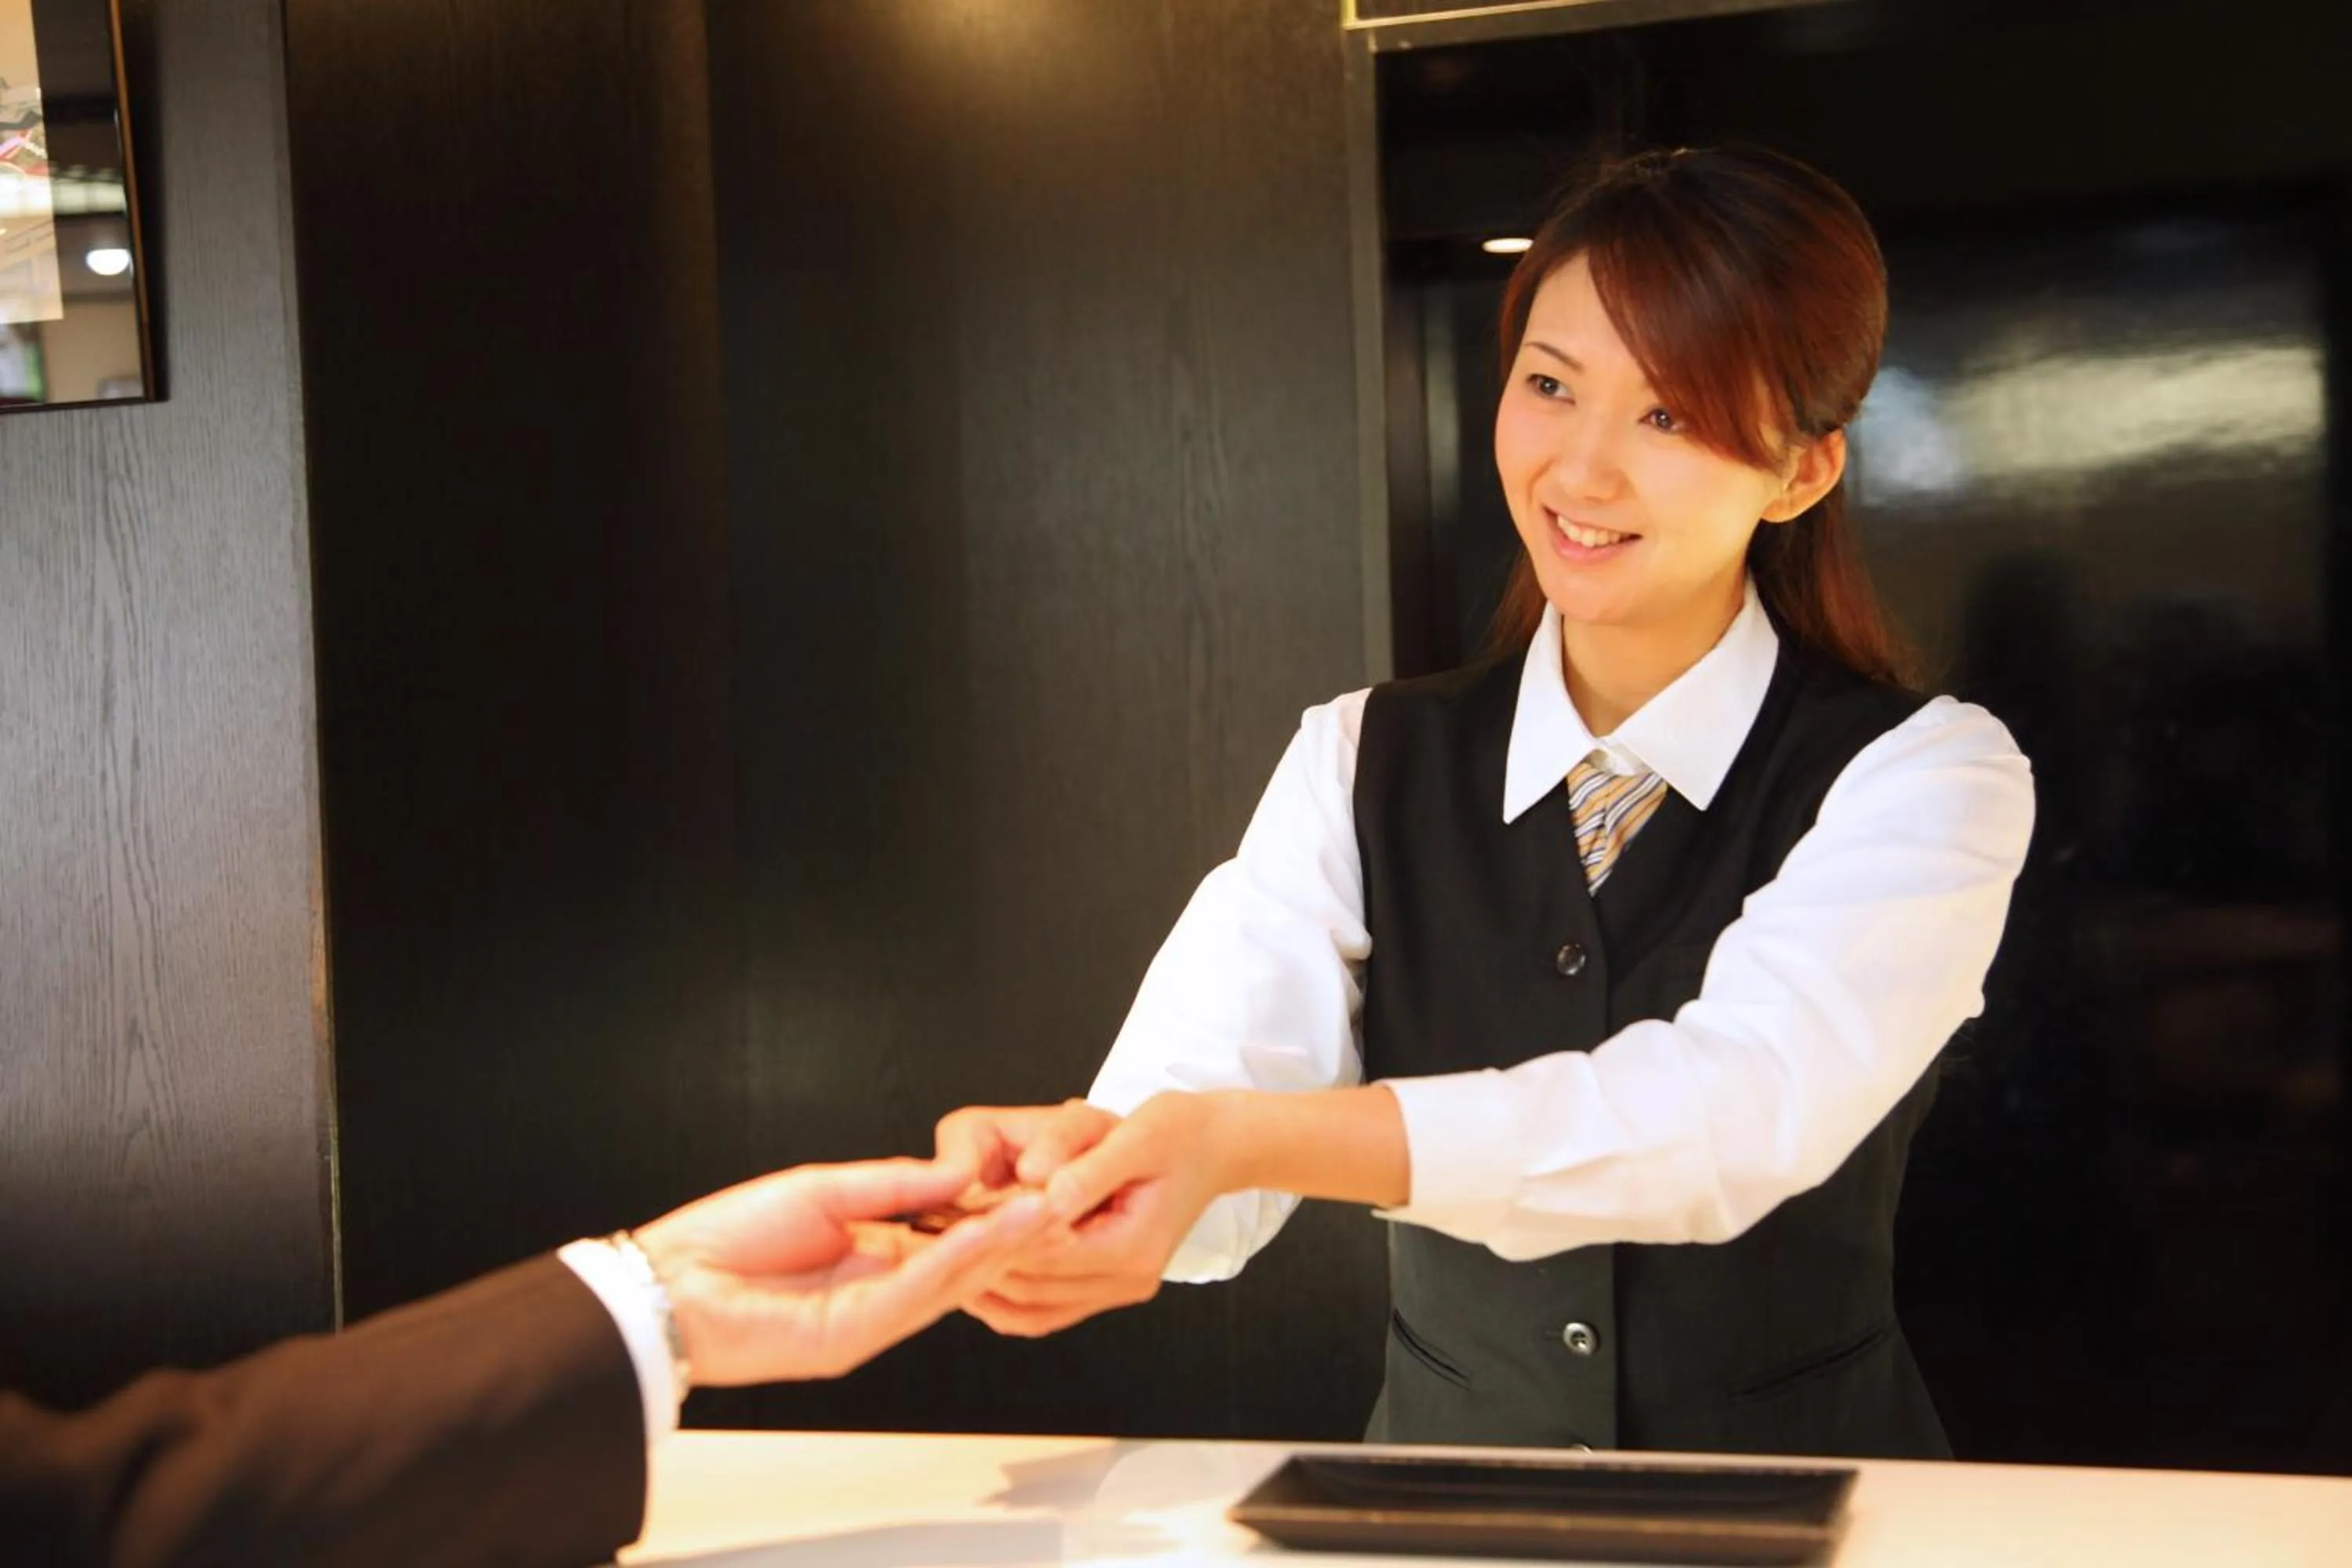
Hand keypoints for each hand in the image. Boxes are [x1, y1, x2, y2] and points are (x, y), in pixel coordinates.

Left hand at [633, 1158, 1054, 1383]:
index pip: (945, 1237)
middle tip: (1059, 1200)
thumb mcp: (823, 1192)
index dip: (989, 1212)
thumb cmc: (726, 1239)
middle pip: (959, 1264)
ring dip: (996, 1247)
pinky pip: (912, 1297)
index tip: (1031, 1184)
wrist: (667, 1283)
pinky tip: (983, 1236)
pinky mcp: (849, 1338)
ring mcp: (866, 1321)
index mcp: (869, 1258)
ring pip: (948, 1284)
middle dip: (1010, 1232)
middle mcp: (875, 1293)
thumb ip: (892, 1186)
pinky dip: (951, 1266)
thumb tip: (953, 1174)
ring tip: (1039, 1212)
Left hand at [963, 1092, 1232, 1337]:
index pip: (1045, 1253)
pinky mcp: (1107, 1288)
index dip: (993, 1234)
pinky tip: (974, 1269)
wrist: (1218, 1147)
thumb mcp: (1137, 1133)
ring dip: (984, 1283)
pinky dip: (1006, 1296)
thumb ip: (1086, 1163)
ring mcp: (1118, 1291)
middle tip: (926, 1236)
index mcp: (1133, 1246)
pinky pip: (1045, 1311)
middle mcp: (1127, 1281)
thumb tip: (1035, 1178)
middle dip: (978, 1260)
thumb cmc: (1179, 1131)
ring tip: (940, 1254)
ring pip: (1030, 1310)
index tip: (948, 1214)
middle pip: (1031, 1287)